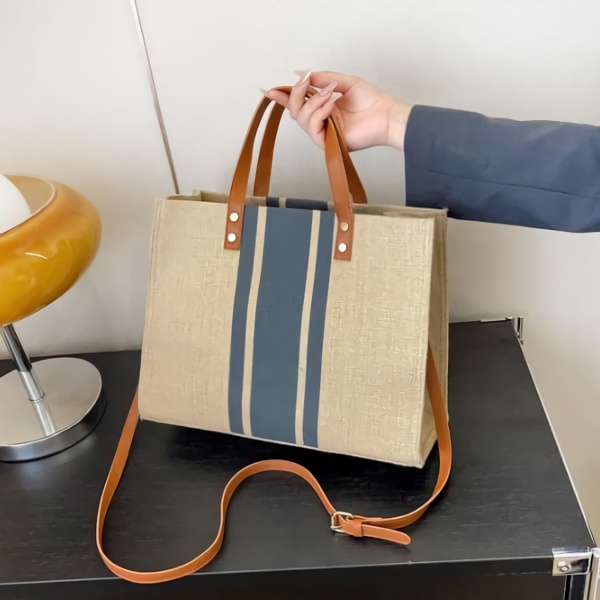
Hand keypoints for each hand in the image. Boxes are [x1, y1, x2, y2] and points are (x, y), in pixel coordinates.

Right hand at [264, 70, 411, 151]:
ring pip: (301, 118)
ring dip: (313, 102)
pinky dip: (319, 114)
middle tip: (308, 81)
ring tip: (330, 95)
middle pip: (294, 110)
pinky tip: (331, 106)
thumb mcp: (343, 81)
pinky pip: (312, 128)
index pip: (298, 103)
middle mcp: (320, 120)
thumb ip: (322, 78)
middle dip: (297, 93)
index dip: (282, 97)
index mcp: (322, 107)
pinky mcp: (327, 143)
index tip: (269, 90)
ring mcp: (323, 132)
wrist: (385, 115)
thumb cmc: (371, 100)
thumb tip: (301, 73)